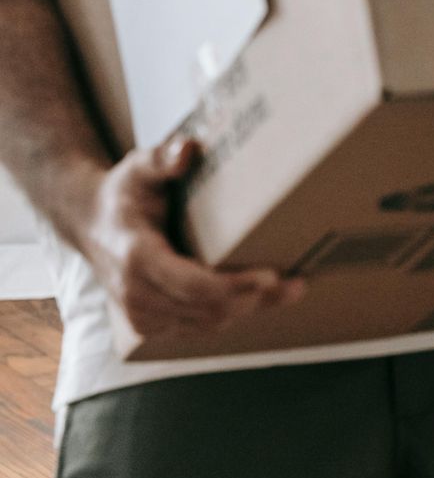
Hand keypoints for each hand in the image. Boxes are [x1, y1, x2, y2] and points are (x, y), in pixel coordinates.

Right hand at [82, 137, 303, 337]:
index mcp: (136, 256)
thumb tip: (187, 149)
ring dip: (250, 309)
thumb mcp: (139, 166)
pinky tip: (260, 297)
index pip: (192, 284)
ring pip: (206, 323)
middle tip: (297, 284)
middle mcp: (135, 293)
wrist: (91, 224)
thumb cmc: (124, 192)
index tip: (273, 276)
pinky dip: (231, 314)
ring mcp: (140, 314)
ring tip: (290, 290)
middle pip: (207, 309)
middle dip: (255, 299)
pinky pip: (198, 327)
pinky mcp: (149, 325)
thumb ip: (162, 157)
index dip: (234, 286)